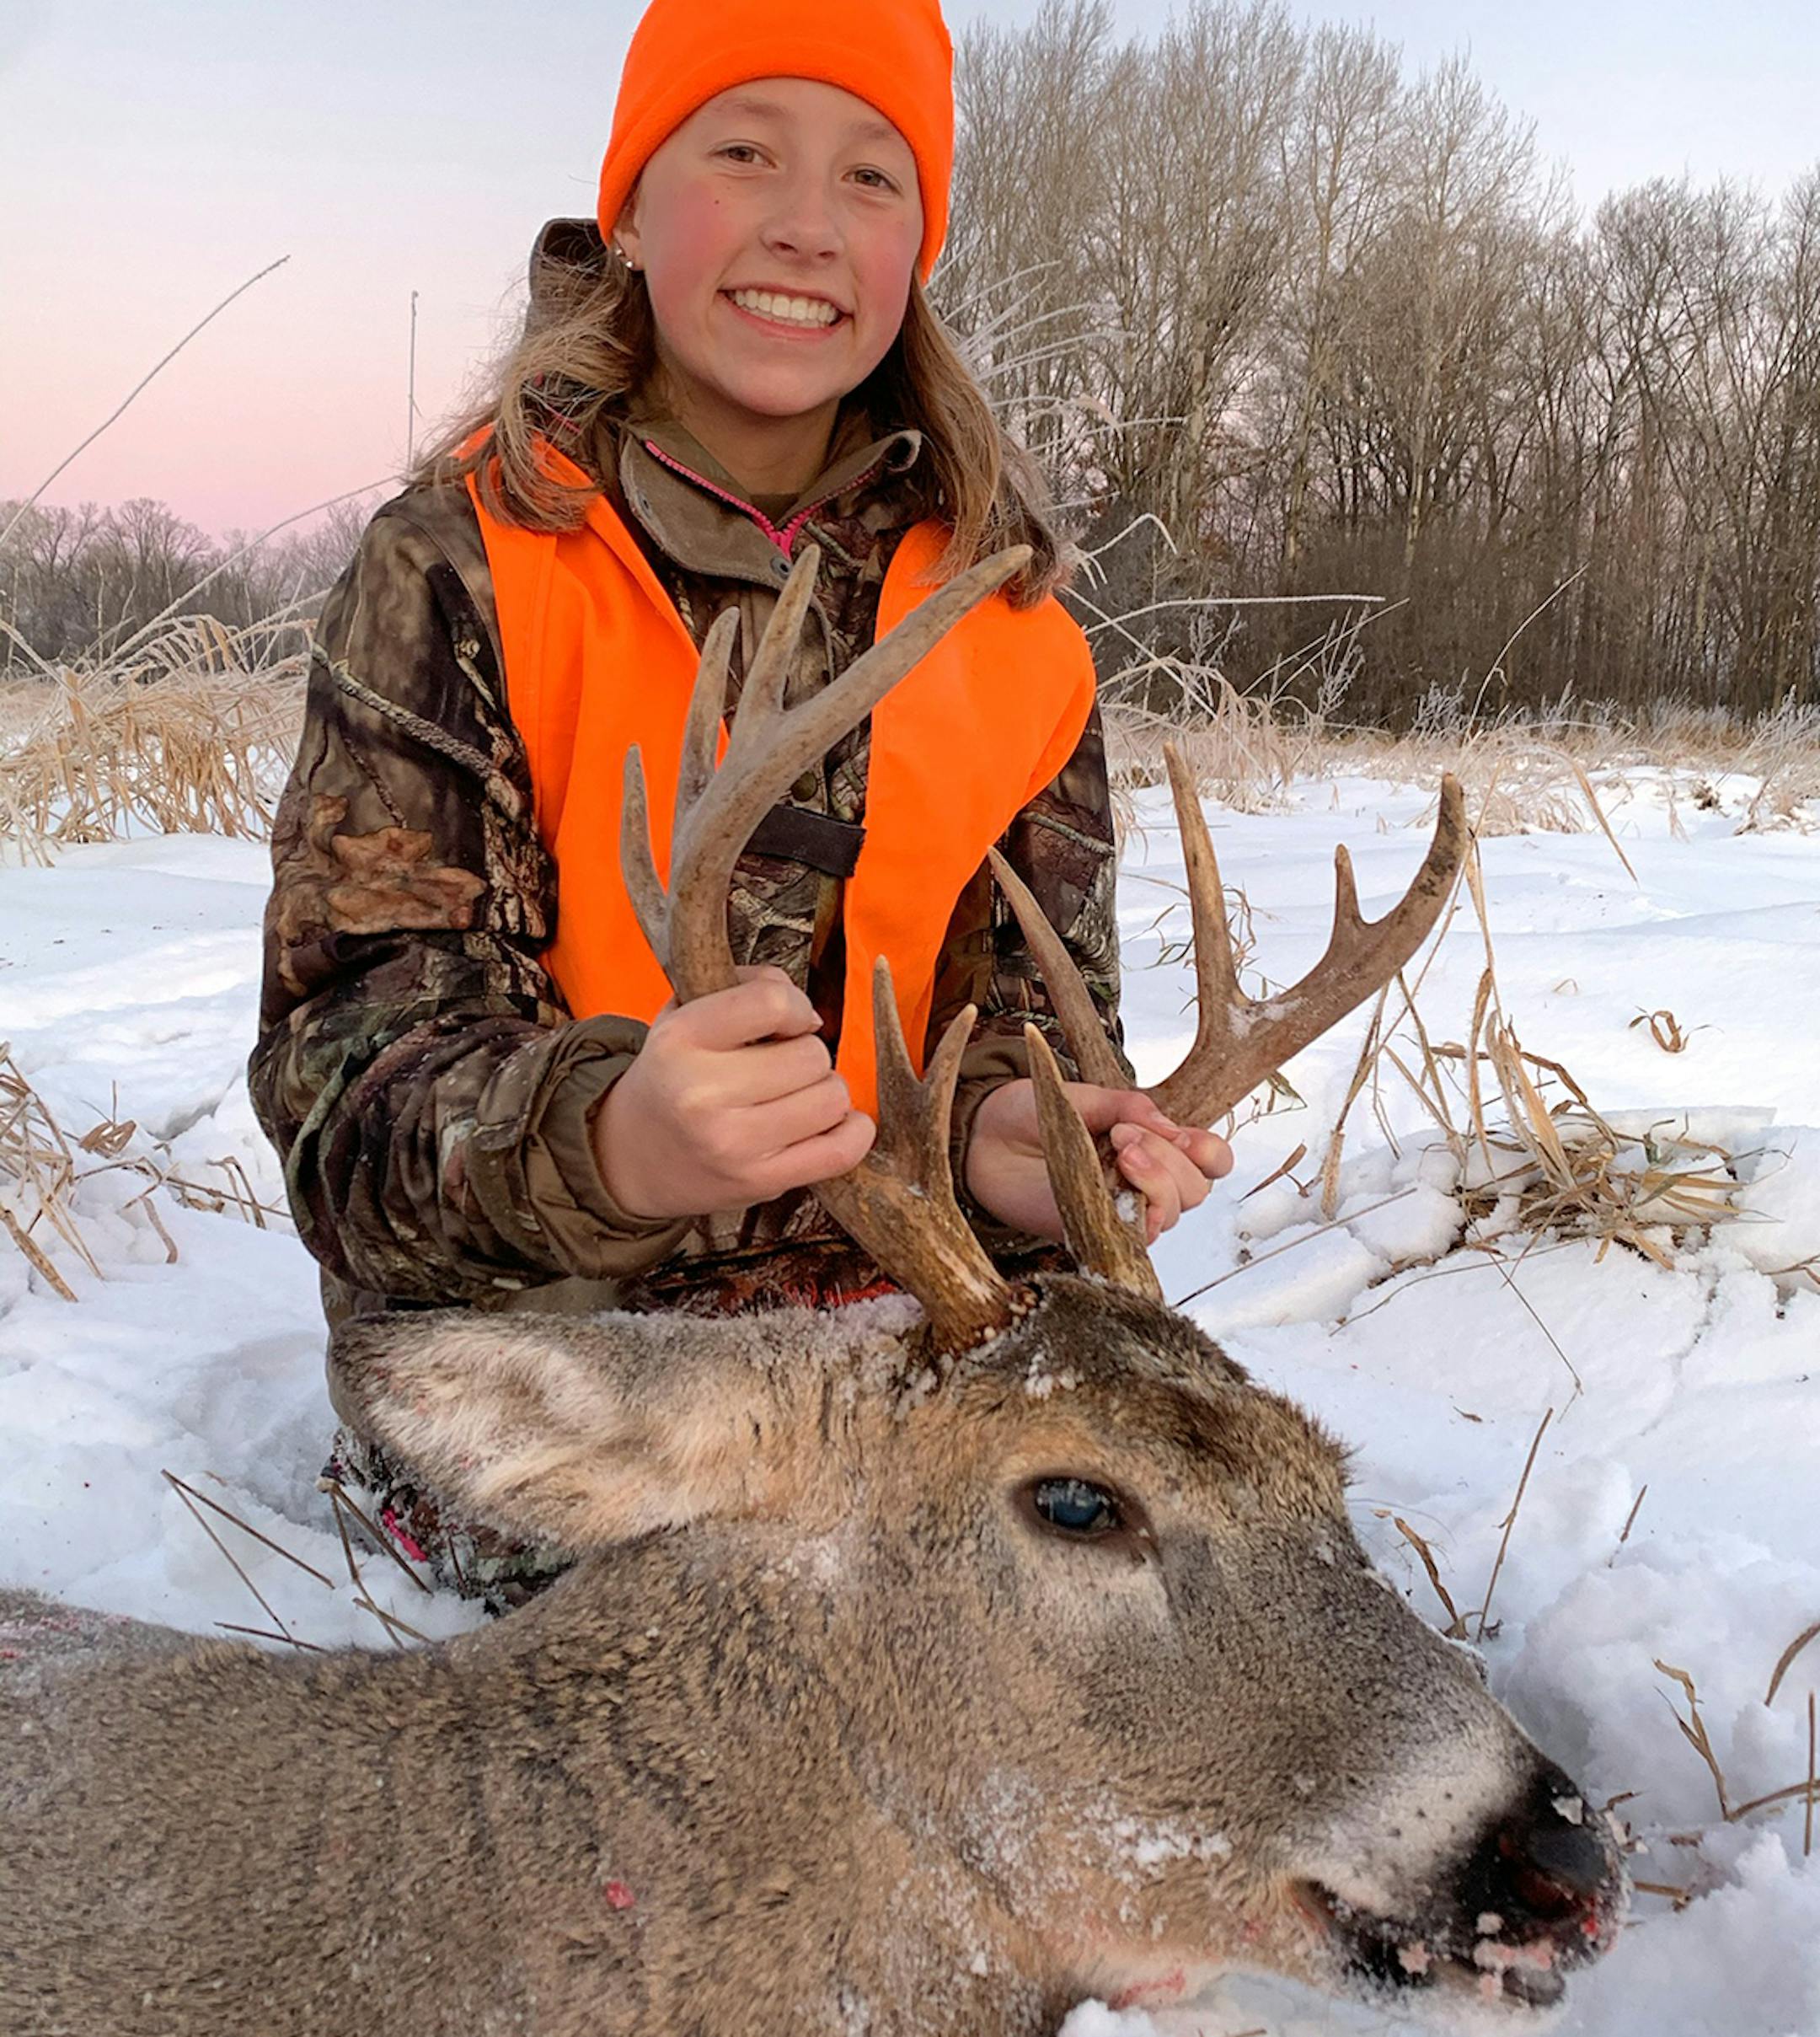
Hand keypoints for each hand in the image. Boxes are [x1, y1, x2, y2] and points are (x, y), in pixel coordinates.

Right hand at [591, 968, 875, 1220]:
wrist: (629, 1157)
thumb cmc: (672, 1076)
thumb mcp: (683, 1014)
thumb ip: (745, 987)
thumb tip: (808, 1010)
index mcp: (680, 1040)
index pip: (772, 1002)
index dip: (793, 1006)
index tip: (786, 1020)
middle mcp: (702, 1094)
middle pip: (811, 1055)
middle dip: (806, 1055)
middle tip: (780, 1067)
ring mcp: (732, 1144)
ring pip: (832, 1098)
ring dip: (824, 1092)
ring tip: (793, 1096)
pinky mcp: (759, 1182)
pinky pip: (841, 1151)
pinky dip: (851, 1132)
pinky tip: (830, 1122)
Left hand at [963, 1080, 1231, 1245]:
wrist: (982, 1138)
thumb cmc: (1033, 1113)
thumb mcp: (1085, 1097)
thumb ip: (1128, 1106)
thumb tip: (1170, 1127)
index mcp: (1153, 1145)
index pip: (1211, 1160)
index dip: (1209, 1152)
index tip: (1184, 1135)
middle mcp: (1146, 1182)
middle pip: (1196, 1189)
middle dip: (1171, 1159)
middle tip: (1124, 1134)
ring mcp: (1123, 1211)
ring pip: (1172, 1213)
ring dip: (1155, 1179)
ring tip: (1117, 1152)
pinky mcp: (1096, 1234)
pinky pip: (1136, 1237)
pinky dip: (1133, 1212)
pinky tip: (1110, 1185)